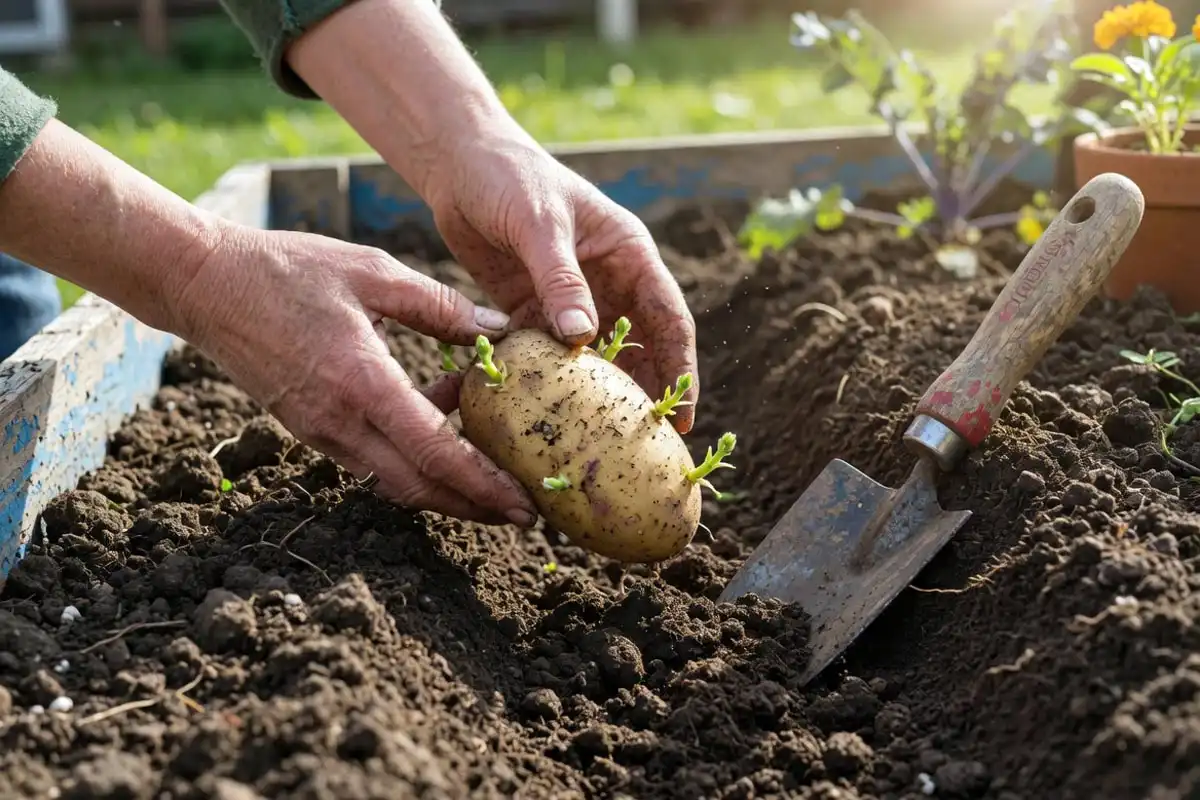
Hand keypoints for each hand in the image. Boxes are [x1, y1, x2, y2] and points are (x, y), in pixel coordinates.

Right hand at [176, 224, 538, 526]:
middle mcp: (340, 421)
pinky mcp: (310, 429)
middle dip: (475, 507)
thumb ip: (439, 305)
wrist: (204, 285)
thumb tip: (496, 331)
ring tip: (495, 477)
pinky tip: (443, 417)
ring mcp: (321, 432)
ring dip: (447, 486)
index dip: (484, 486)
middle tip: (523, 513)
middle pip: (420, 488)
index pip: (435, 454)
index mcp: (362, 383)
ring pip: (396, 481)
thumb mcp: (373, 273)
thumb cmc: (287, 270)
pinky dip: (413, 456)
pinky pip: (372, 459)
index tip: (523, 505)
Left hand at [425, 134, 699, 433]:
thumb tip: (581, 339)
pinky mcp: (530, 310)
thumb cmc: (511, 177)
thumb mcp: (540, 224)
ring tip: (594, 442)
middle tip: (644, 445)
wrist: (459, 165)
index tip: (682, 415)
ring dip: (593, 396)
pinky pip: (545, 355)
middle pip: (637, 348)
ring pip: (592, 359)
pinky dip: (545, 383)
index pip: (668, 319)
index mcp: (629, 256)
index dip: (680, 369)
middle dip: (643, 394)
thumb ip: (560, 279)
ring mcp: (569, 300)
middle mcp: (607, 282)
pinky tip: (540, 416)